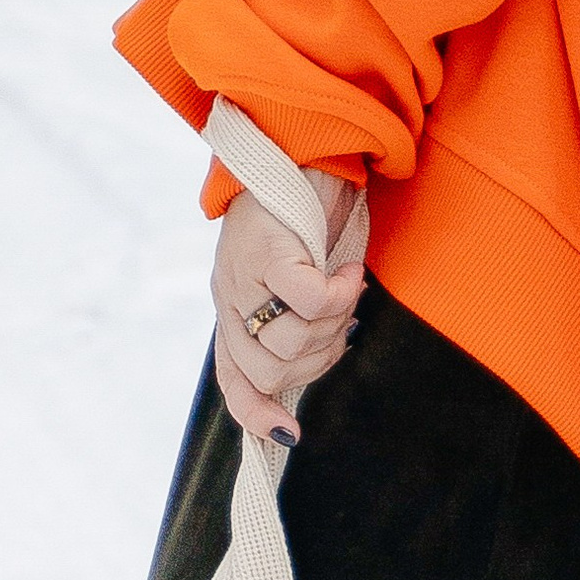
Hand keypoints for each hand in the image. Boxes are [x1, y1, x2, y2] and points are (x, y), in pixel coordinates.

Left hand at [211, 178, 365, 442]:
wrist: (298, 143)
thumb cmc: (303, 209)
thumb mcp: (293, 272)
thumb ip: (294, 315)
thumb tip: (323, 360)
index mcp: (231, 306)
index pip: (232, 379)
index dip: (256, 416)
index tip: (290, 436)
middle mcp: (229, 295)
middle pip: (271, 371)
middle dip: (318, 359)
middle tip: (344, 323)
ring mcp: (242, 275)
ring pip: (290, 342)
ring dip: (333, 325)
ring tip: (348, 288)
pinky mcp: (267, 251)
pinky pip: (307, 301)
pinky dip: (338, 295)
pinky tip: (350, 273)